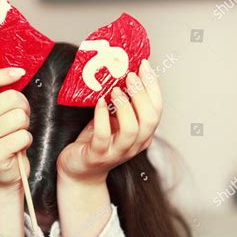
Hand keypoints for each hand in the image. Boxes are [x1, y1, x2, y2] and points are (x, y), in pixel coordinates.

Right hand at [0, 67, 31, 188]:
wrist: (3, 172)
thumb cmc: (5, 137)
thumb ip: (2, 94)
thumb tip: (17, 72)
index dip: (0, 74)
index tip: (19, 73)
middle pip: (10, 97)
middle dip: (23, 107)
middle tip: (19, 119)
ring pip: (19, 117)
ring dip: (25, 126)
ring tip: (16, 134)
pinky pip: (23, 136)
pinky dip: (26, 141)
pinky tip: (17, 147)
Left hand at [57, 59, 162, 183]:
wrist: (80, 170)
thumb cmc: (96, 141)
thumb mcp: (113, 120)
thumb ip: (122, 103)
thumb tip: (123, 71)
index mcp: (143, 135)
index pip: (157, 109)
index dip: (153, 86)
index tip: (144, 65)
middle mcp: (134, 145)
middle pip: (149, 120)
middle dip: (142, 95)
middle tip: (130, 75)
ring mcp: (117, 152)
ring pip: (131, 130)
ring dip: (125, 106)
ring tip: (114, 90)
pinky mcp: (97, 155)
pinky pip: (103, 136)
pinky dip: (102, 117)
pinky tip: (99, 103)